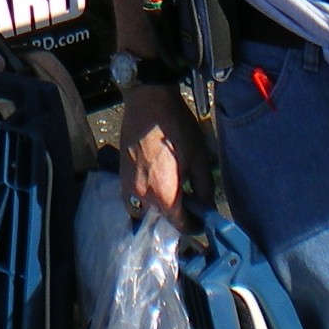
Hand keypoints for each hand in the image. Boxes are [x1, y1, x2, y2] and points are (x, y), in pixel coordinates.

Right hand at [119, 83, 212, 230]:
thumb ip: (204, 190)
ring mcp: (128, 187)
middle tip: (192, 201)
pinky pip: (133, 198)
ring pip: (146, 210)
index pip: (181, 225)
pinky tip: (156, 183)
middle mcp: (143, 197)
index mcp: (164, 197)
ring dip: (160, 208)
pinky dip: (145, 198)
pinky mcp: (121, 175)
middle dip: (179, 215)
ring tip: (173, 192)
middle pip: (163, 219)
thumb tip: (207, 209)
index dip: (195, 225)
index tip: (204, 220)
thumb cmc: (177, 128)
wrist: (149, 102)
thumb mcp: (199, 159)